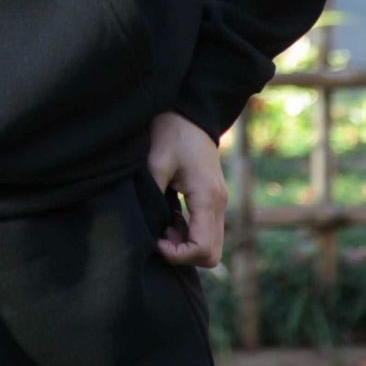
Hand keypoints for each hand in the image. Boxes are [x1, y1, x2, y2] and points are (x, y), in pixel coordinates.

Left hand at [146, 110, 228, 267]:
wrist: (190, 110)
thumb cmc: (172, 131)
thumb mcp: (156, 160)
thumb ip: (153, 195)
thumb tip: (146, 226)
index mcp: (208, 198)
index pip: (203, 250)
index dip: (178, 254)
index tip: (155, 238)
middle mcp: (219, 204)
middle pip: (211, 254)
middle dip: (182, 253)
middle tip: (158, 234)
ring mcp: (218, 201)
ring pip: (209, 243)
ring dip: (184, 242)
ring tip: (160, 222)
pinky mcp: (212, 197)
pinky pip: (205, 229)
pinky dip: (187, 231)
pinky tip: (168, 213)